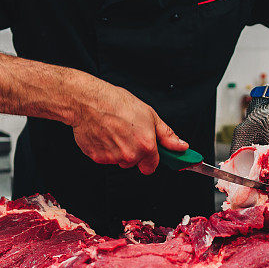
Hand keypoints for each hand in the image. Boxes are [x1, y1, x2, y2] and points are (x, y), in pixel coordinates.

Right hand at [72, 79, 187, 174]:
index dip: (150, 158)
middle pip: (134, 163)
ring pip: (119, 161)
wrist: (88, 101)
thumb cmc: (116, 103)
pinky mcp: (97, 158)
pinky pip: (104, 158)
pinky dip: (104, 149)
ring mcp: (112, 158)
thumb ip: (166, 135)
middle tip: (126, 132)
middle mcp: (130, 154)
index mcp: (146, 145)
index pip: (152, 166)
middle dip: (132, 152)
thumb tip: (181, 146)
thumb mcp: (149, 115)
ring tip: (113, 130)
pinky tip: (103, 133)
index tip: (148, 152)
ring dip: (118, 151)